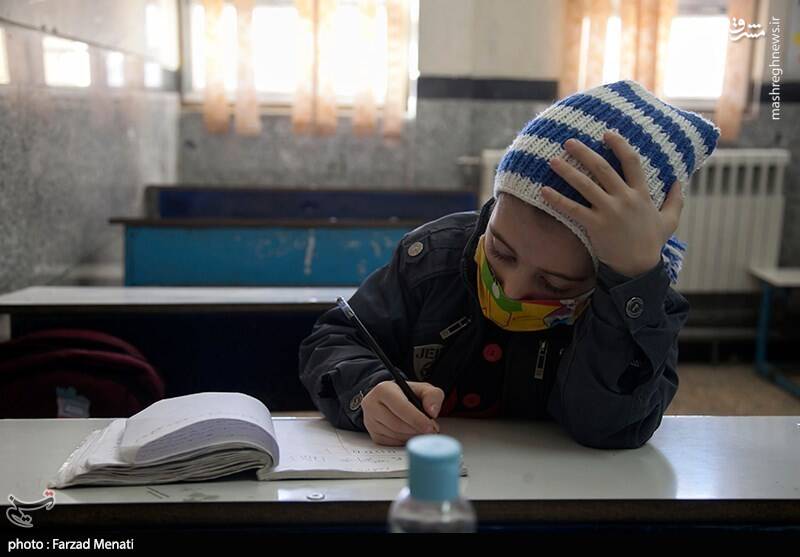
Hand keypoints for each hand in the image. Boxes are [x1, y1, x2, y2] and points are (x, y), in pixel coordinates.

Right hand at [362, 381, 443, 445]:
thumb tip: (432, 411)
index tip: (430, 427)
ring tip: (422, 430)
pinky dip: (405, 440)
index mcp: (383, 389)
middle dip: (417, 429)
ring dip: (412, 436)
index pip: (401, 407)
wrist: (391, 400)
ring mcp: (370, 421)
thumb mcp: (423, 389)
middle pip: (397, 424)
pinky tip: (411, 433)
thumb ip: (432, 396)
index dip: (417, 419)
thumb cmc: (407, 395)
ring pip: (395, 435)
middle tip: (431, 430)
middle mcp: (372, 404)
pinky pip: (392, 443)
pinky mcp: (374, 434)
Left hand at [540, 131, 683, 277]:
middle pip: (603, 168)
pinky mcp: (595, 225)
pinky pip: (573, 209)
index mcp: (641, 194)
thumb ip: (675, 199)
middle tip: (569, 142)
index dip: (619, 145)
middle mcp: (625, 199)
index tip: (606, 133)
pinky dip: (557, 199)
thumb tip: (680, 181)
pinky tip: (544, 190)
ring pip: (585, 185)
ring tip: (552, 160)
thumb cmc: (651, 243)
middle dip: (585, 153)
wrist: (638, 267)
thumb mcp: (670, 220)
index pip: (631, 162)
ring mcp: (609, 212)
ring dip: (567, 171)